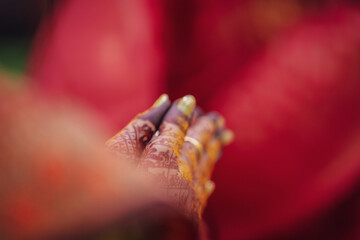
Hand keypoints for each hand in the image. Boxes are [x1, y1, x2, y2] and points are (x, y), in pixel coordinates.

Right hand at [106, 94, 232, 219]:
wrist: (126, 235)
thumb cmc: (107, 195)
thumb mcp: (116, 154)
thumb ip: (140, 127)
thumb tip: (164, 101)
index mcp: (162, 159)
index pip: (176, 128)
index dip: (182, 113)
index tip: (189, 100)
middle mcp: (181, 176)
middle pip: (198, 145)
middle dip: (207, 129)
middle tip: (217, 119)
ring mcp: (187, 196)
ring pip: (205, 166)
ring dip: (213, 150)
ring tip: (223, 138)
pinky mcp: (188, 215)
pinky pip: (202, 192)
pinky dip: (206, 181)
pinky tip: (210, 181)